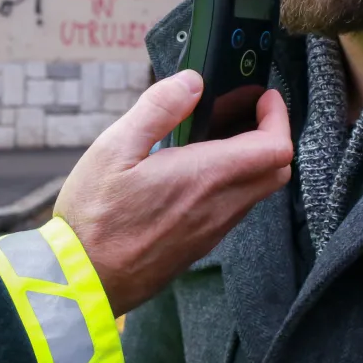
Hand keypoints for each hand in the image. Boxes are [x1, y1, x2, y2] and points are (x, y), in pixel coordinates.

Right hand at [53, 70, 292, 316]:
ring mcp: (212, 230)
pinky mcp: (201, 245)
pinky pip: (234, 210)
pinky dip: (232, 184)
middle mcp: (219, 207)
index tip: (263, 98)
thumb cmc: (94, 217)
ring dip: (250, 161)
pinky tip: (195, 173)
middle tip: (244, 114)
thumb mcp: (114, 149)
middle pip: (276, 171)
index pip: (275, 148)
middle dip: (270, 136)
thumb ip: (159, 109)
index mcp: (205, 178)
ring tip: (214, 139)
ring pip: (257, 192)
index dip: (278, 117)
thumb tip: (192, 81)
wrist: (85, 281)